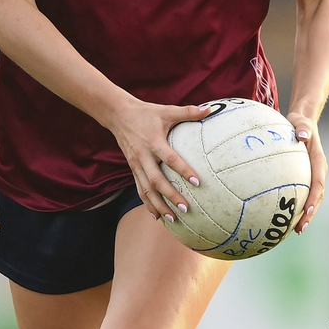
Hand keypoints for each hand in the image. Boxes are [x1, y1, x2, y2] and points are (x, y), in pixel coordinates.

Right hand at [109, 98, 211, 220]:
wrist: (118, 115)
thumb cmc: (146, 112)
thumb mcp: (166, 110)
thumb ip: (188, 112)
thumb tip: (210, 110)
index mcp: (153, 141)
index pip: (169, 158)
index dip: (183, 170)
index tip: (197, 182)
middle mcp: (143, 156)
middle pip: (156, 180)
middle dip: (170, 196)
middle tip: (185, 208)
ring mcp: (136, 164)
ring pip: (146, 189)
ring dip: (159, 206)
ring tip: (173, 219)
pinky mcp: (132, 169)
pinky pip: (139, 189)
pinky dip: (147, 204)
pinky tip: (157, 217)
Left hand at [286, 111, 325, 234]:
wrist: (303, 122)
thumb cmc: (299, 122)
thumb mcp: (300, 122)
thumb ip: (302, 128)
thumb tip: (302, 134)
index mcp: (318, 160)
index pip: (318, 183)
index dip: (313, 199)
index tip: (307, 212)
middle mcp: (318, 170)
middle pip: (317, 196)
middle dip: (310, 214)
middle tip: (300, 228)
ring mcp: (313, 174)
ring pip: (313, 198)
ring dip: (307, 214)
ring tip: (296, 230)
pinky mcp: (306, 176)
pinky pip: (304, 193)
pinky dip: (299, 205)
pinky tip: (286, 215)